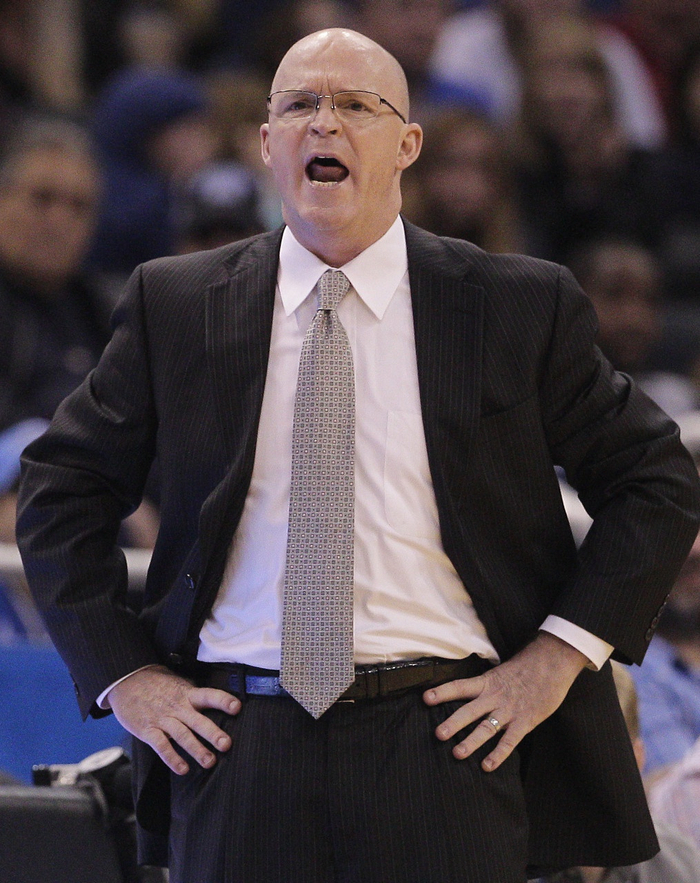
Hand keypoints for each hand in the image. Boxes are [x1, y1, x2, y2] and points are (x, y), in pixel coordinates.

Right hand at [107, 665, 240, 774]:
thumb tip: (219, 703)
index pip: (209, 695)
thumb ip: (195, 695)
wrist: (126, 680)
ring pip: (182, 735)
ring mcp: (162, 719)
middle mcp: (177, 706)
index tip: (237, 707)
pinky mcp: (148, 730)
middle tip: (227, 745)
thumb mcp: (178, 683)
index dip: (223, 700)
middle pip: (198, 720)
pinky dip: (172, 758)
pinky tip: (183, 769)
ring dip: (196, 749)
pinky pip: (161, 746)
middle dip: (213, 733)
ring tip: (210, 762)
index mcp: (187, 694)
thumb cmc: (157, 684)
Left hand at [424, 632, 587, 771]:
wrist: (552, 664)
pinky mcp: (525, 722)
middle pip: (469, 711)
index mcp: (487, 682)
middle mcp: (494, 697)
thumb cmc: (526, 667)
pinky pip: (509, 741)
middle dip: (453, 723)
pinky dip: (498, 755)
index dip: (442, 692)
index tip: (425, 698)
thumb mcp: (501, 670)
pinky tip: (487, 766)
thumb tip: (469, 691)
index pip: (460, 686)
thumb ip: (486, 684)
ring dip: (471, 741)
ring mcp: (509, 711)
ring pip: (486, 728)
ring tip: (457, 753)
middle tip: (437, 734)